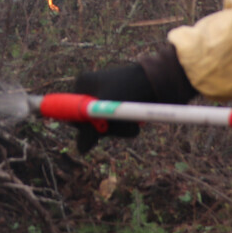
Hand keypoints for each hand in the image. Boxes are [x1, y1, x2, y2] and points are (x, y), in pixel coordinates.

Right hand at [70, 44, 194, 152]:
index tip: (95, 128)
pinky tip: (136, 123)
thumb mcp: (105, 110)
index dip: (81, 124)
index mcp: (83, 84)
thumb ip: (90, 132)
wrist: (160, 83)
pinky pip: (117, 125)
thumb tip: (81, 149)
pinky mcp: (120, 107)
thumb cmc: (129, 89)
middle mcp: (92, 91)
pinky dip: (126, 127)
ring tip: (131, 123)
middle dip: (104, 128)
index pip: (72, 111)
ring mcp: (107, 99)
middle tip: (114, 125)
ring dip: (118, 130)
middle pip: (88, 122)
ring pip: (105, 127)